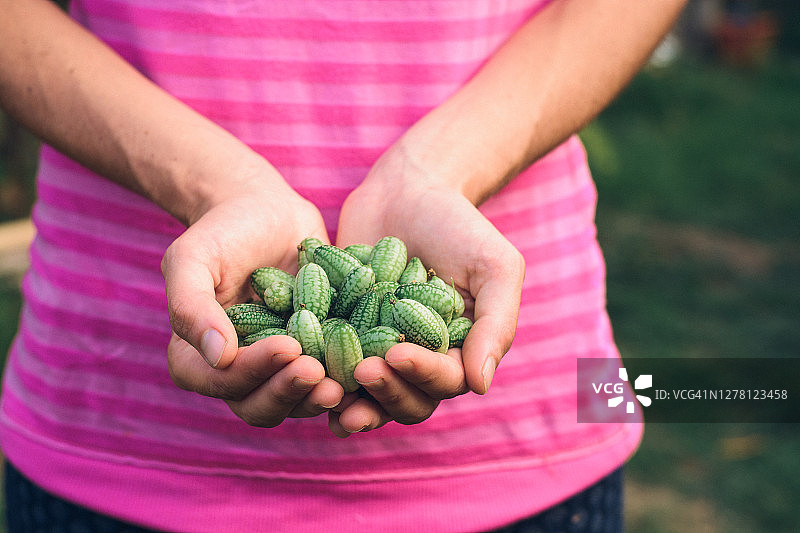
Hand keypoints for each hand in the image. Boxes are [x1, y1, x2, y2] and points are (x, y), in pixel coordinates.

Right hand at [161, 168, 343, 425]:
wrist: (265, 212)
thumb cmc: (222, 231)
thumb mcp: (193, 258)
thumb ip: (192, 306)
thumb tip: (217, 356)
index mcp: (198, 359)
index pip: (223, 381)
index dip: (254, 372)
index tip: (288, 347)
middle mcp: (239, 373)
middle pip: (260, 406)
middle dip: (291, 393)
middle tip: (321, 375)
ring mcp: (280, 369)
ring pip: (298, 401)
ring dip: (320, 397)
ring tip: (347, 381)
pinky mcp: (316, 357)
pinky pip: (331, 380)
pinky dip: (350, 383)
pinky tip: (373, 370)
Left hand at [330, 148, 524, 435]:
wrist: (408, 191)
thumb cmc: (460, 226)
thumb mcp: (495, 267)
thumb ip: (495, 325)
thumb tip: (479, 385)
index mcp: (458, 354)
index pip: (446, 381)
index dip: (422, 375)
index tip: (397, 354)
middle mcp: (419, 360)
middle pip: (406, 400)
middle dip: (385, 392)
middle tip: (362, 371)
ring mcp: (378, 351)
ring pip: (367, 395)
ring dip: (351, 403)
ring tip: (328, 394)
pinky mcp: (342, 335)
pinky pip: (330, 364)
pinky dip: (317, 374)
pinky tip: (300, 371)